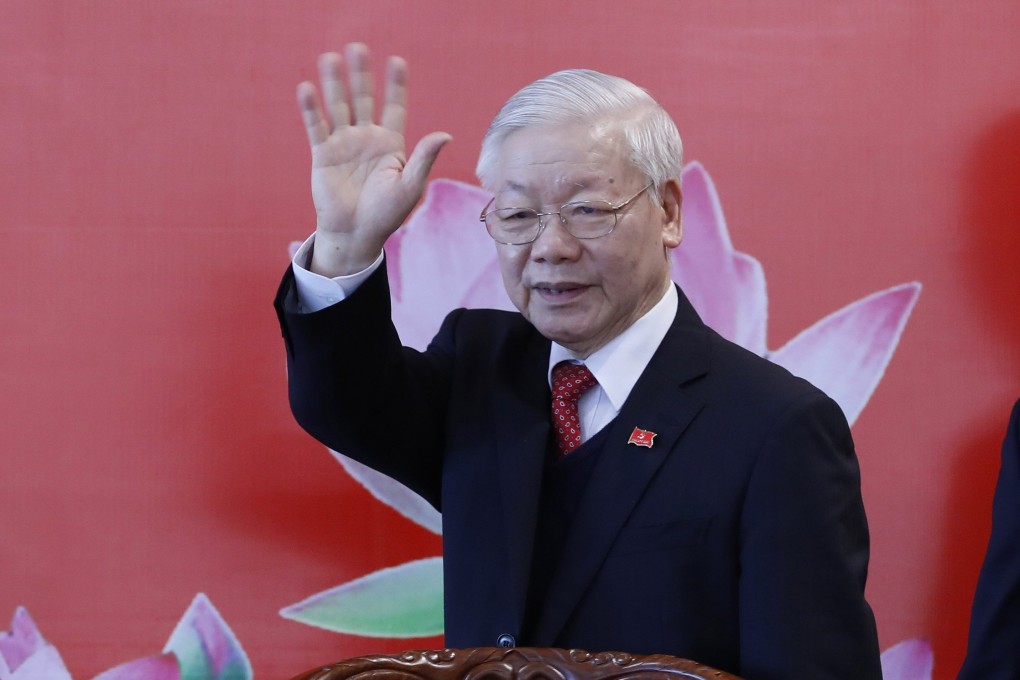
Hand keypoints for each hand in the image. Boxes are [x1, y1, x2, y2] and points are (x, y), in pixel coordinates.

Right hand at [296, 43, 450, 275]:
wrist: (357, 234)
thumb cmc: (387, 214)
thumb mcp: (410, 186)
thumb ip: (424, 158)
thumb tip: (445, 135)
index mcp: (391, 144)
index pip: (395, 107)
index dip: (396, 85)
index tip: (396, 61)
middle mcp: (366, 138)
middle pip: (364, 99)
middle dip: (361, 75)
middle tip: (357, 48)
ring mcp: (344, 144)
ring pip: (338, 107)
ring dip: (334, 84)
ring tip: (329, 58)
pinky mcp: (323, 154)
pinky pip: (317, 127)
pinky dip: (311, 109)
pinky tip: (307, 88)